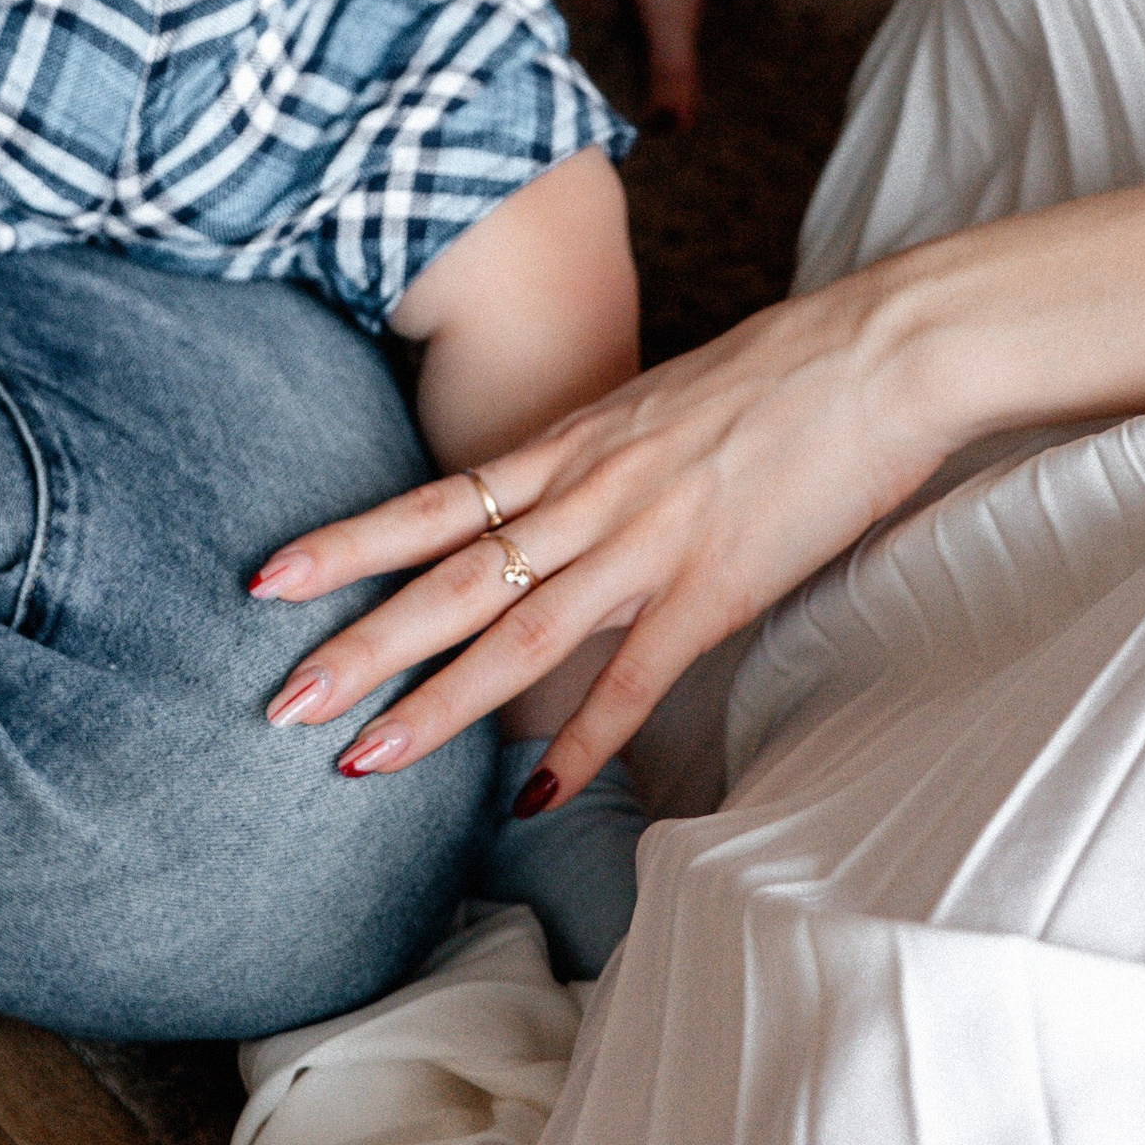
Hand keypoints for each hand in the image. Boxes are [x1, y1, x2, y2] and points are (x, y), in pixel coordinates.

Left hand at [246, 263, 946, 803]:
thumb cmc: (777, 372)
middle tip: (278, 700)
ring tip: (362, 762)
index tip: (266, 580)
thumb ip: (597, 458)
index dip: (346, 545)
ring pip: (518, 636)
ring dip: (436, 706)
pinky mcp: (717, 585)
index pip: (431, 505)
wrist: (877, 351)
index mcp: (571, 445)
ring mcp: (649, 542)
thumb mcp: (656, 402)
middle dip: (359, 645)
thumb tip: (552, 499)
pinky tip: (531, 794)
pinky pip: (632, 677)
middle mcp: (589, 494)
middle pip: (449, 582)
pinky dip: (578, 740)